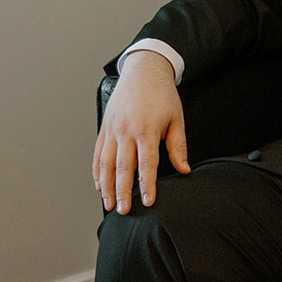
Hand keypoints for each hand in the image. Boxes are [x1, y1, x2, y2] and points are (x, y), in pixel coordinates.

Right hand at [93, 50, 188, 213]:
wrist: (144, 70)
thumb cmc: (162, 95)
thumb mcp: (176, 120)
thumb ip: (178, 147)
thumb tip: (184, 170)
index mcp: (146, 129)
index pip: (146, 164)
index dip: (146, 184)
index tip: (147, 201)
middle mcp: (125, 130)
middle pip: (122, 167)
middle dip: (122, 191)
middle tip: (123, 211)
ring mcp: (112, 129)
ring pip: (105, 163)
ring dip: (106, 186)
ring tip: (109, 204)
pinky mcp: (104, 127)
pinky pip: (98, 153)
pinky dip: (97, 171)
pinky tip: (99, 185)